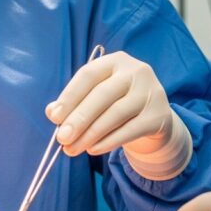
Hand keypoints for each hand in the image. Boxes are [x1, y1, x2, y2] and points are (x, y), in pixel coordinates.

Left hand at [45, 51, 175, 156]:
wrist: (154, 117)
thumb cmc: (117, 102)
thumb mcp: (96, 96)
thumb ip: (74, 102)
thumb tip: (52, 112)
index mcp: (116, 60)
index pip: (88, 74)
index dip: (70, 96)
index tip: (54, 117)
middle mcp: (136, 71)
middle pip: (102, 95)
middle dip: (78, 118)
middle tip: (61, 139)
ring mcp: (150, 92)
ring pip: (115, 114)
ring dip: (90, 134)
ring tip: (73, 149)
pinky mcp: (158, 115)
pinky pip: (129, 130)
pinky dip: (108, 142)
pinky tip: (93, 149)